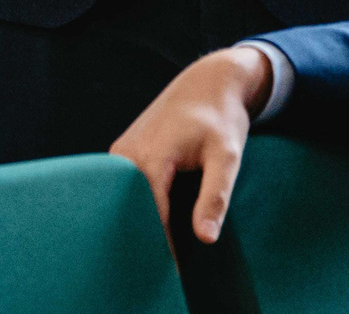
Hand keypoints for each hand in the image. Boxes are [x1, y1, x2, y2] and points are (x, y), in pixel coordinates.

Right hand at [110, 45, 271, 242]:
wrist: (208, 80)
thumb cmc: (220, 117)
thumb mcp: (228, 156)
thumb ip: (215, 197)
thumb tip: (204, 238)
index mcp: (150, 158)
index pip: (151, 218)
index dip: (165, 247)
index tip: (177, 269)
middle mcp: (126, 156)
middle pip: (131, 211)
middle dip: (149, 235)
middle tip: (172, 249)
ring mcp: (120, 153)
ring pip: (126, 201)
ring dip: (143, 218)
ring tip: (167, 229)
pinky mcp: (122, 153)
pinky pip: (126, 189)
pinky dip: (140, 203)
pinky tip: (161, 210)